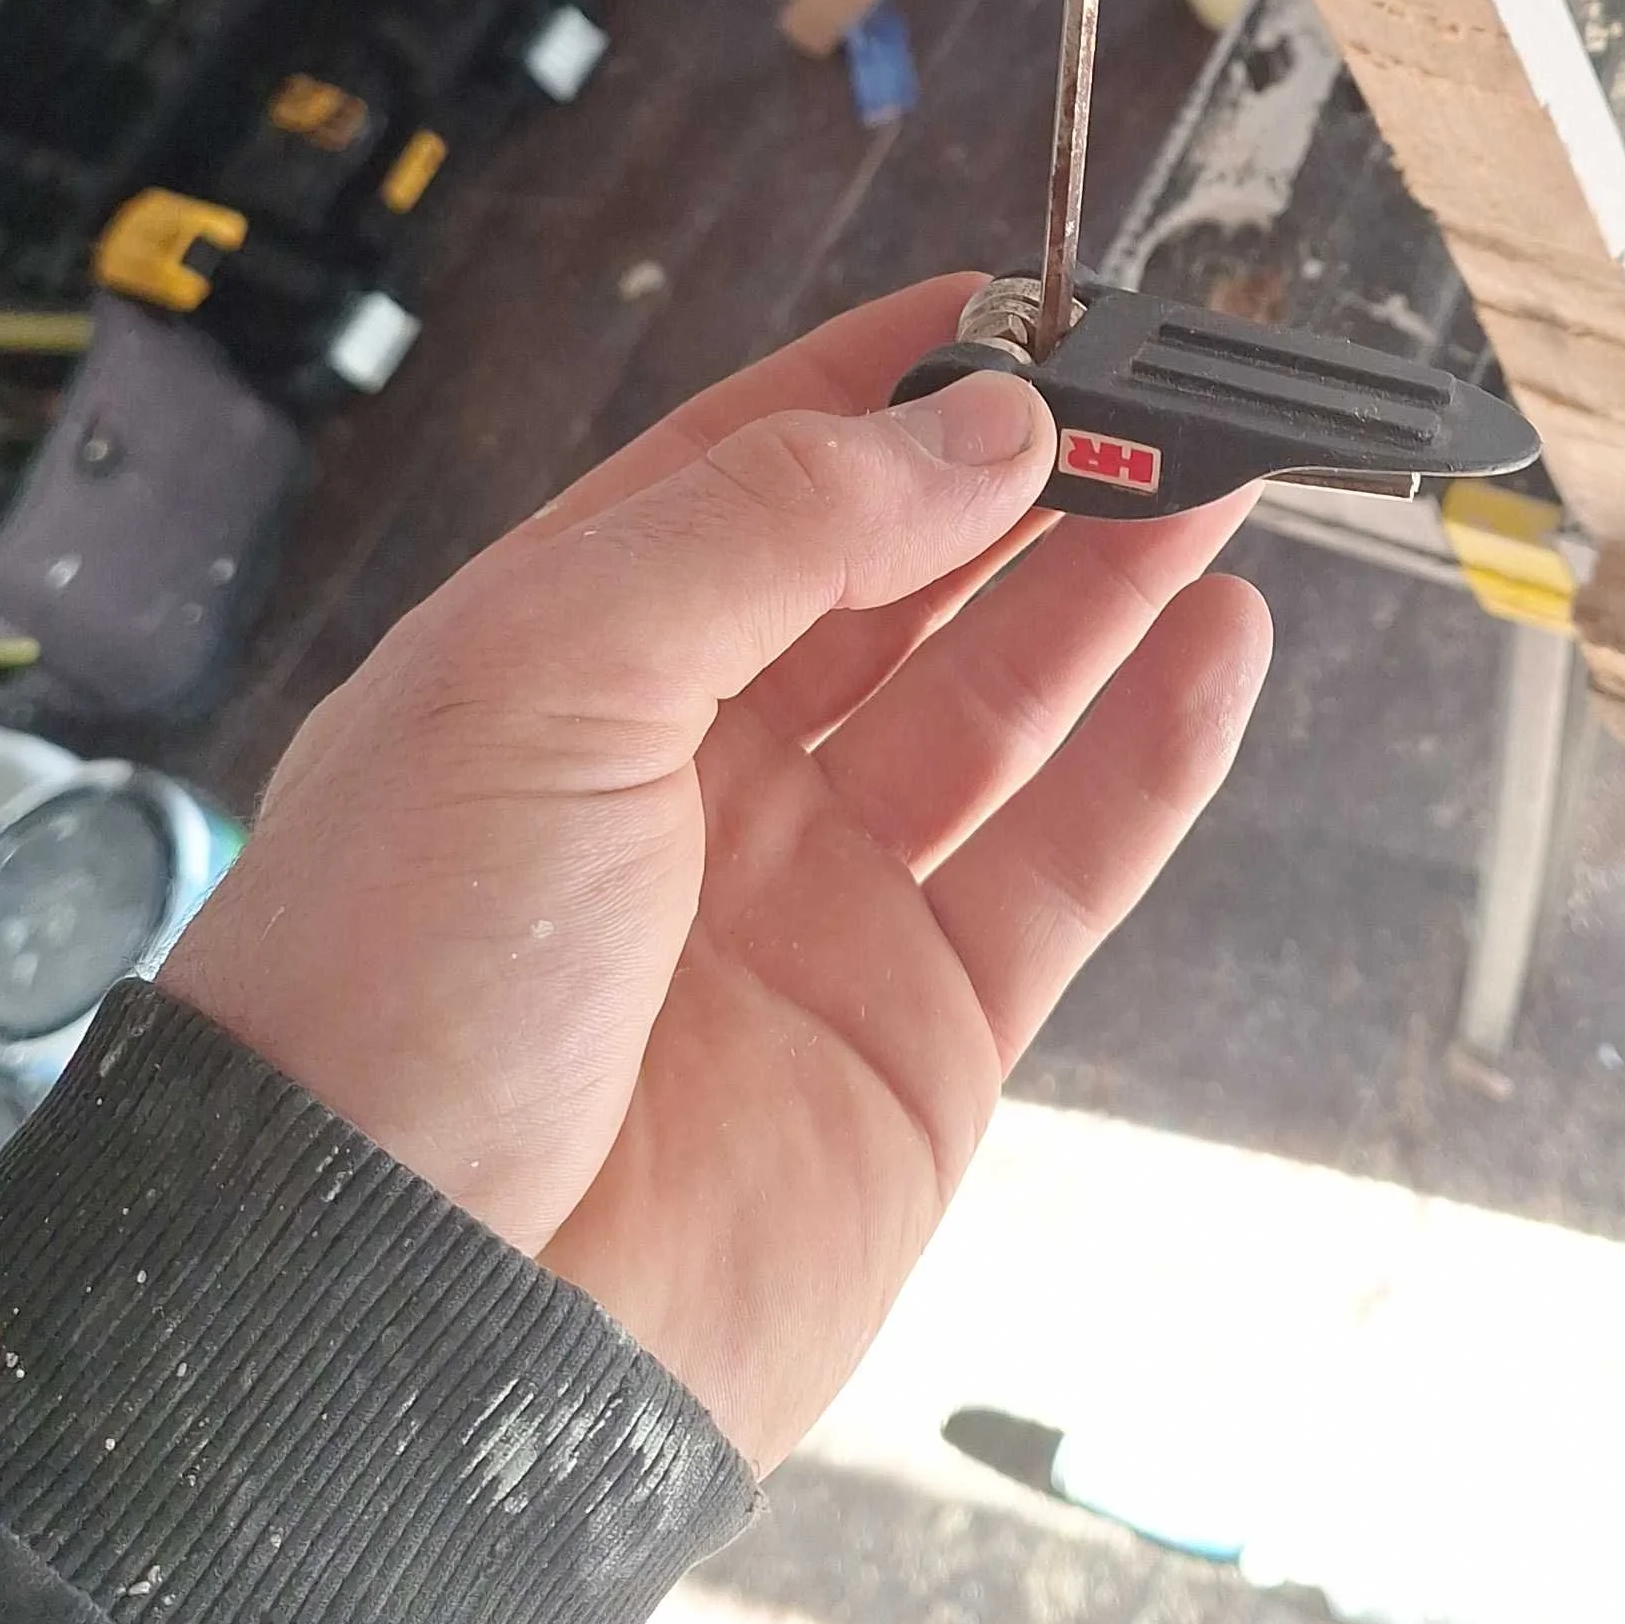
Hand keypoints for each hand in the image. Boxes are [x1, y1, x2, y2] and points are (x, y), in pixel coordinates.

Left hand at [162, 276, 1270, 1468]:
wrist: (404, 1323)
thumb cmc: (404, 980)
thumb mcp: (547, 671)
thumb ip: (771, 525)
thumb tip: (980, 424)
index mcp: (572, 657)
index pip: (755, 469)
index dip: (892, 381)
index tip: (1025, 301)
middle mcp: (697, 768)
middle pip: (900, 577)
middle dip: (1028, 473)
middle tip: (1162, 386)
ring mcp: (815, 904)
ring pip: (1003, 702)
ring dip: (1112, 586)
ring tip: (1220, 480)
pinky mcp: (920, 1038)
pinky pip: (1066, 863)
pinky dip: (1155, 751)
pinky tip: (1220, 641)